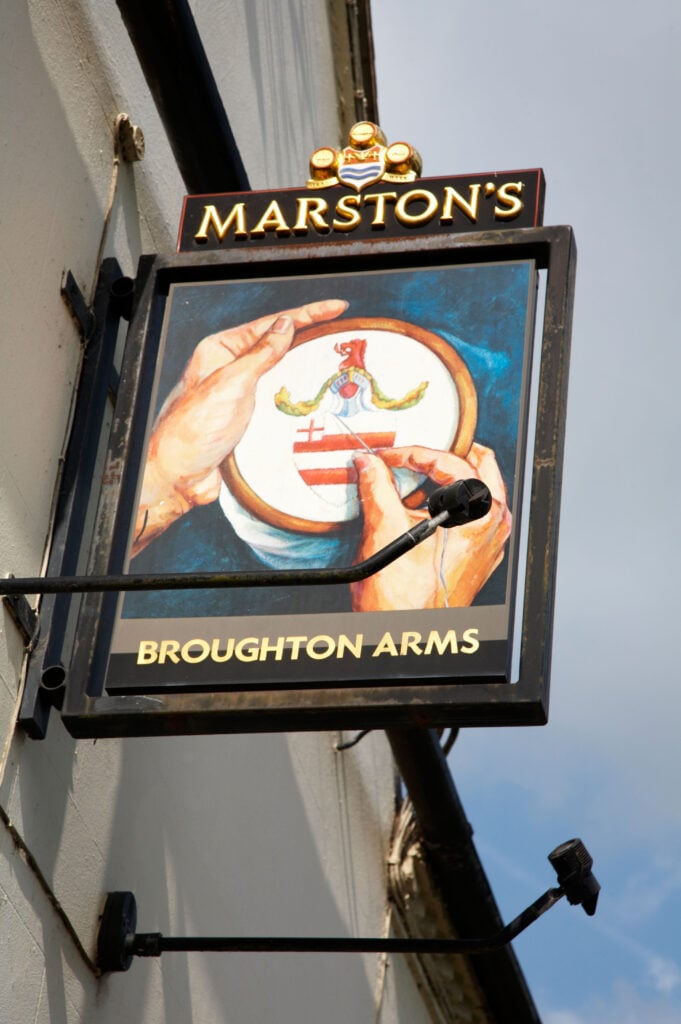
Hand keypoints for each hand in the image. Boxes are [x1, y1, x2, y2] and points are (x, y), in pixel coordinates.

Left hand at [133, 299, 347, 553]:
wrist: (180, 475)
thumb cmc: (193, 428)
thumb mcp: (231, 384)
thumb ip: (261, 354)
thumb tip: (286, 325)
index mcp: (222, 350)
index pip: (272, 325)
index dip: (307, 314)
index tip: (336, 307)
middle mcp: (231, 368)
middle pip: (278, 345)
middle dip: (309, 336)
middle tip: (342, 330)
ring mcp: (240, 393)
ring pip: (280, 373)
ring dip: (306, 368)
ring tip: (335, 361)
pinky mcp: (248, 418)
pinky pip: (278, 401)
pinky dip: (298, 397)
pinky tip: (316, 398)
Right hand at [349, 443, 511, 610]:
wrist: (406, 636)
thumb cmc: (404, 598)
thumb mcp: (385, 530)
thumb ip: (376, 487)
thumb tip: (368, 464)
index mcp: (479, 512)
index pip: (449, 461)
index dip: (411, 454)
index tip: (386, 458)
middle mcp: (492, 525)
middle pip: (476, 467)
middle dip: (439, 459)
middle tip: (409, 460)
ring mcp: (488, 542)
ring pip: (475, 492)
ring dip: (443, 483)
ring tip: (410, 489)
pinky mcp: (478, 556)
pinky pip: (471, 516)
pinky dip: (447, 507)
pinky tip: (418, 515)